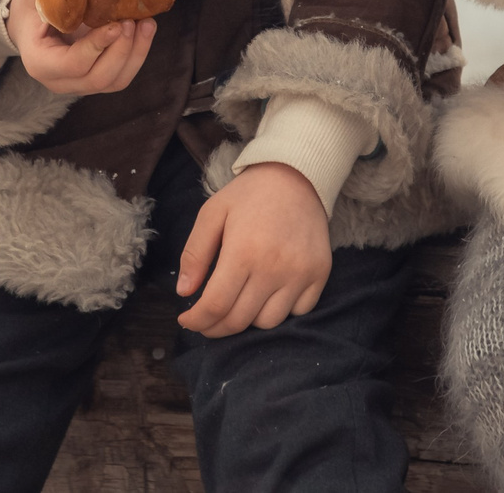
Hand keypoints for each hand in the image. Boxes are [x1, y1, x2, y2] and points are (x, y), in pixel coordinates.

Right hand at [4, 0, 156, 95]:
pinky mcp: (97, 76)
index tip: (116, 23)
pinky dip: (137, 53)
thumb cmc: (34, 0)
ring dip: (135, 53)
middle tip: (130, 21)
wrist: (30, 18)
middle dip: (120, 50)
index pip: (72, 64)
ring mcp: (79, 83)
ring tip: (146, 23)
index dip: (97, 45)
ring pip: (115, 81)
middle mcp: (58, 80)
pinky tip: (145, 28)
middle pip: (97, 79)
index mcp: (38, 61)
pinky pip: (122, 75)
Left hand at [175, 161, 332, 336]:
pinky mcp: (319, 274)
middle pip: (239, 321)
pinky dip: (280, 311)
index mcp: (243, 252)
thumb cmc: (249, 195)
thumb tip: (184, 292)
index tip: (187, 320)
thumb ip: (194, 254)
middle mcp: (274, 267)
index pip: (215, 306)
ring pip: (268, 323)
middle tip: (205, 321)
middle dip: (215, 328)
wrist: (297, 175)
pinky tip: (267, 296)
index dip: (196, 321)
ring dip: (248, 321)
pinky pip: (298, 312)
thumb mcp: (212, 214)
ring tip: (237, 304)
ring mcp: (300, 273)